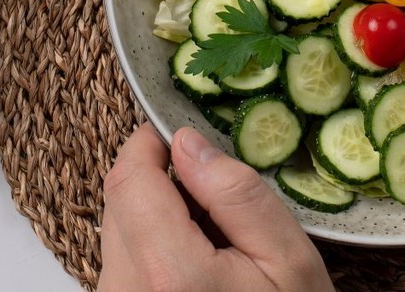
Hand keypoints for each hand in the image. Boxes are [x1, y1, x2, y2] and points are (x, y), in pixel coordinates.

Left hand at [98, 122, 333, 291]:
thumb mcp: (287, 257)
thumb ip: (236, 193)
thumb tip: (188, 142)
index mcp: (170, 274)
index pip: (130, 179)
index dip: (148, 143)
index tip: (174, 129)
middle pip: (118, 200)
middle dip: (157, 177)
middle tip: (210, 188)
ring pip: (117, 226)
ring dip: (156, 211)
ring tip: (210, 233)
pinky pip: (122, 256)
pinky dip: (152, 241)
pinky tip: (194, 258)